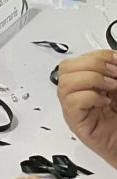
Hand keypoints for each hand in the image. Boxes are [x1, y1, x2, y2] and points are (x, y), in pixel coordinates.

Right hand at [57, 50, 116, 167]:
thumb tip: (114, 58)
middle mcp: (78, 94)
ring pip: (66, 83)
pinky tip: (104, 102)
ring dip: (92, 79)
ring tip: (111, 88)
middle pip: (67, 67)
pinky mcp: (76, 123)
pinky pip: (72, 103)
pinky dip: (90, 97)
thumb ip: (114, 74)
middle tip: (114, 74)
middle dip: (93, 64)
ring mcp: (75, 109)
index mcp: (89, 83)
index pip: (79, 59)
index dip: (98, 55)